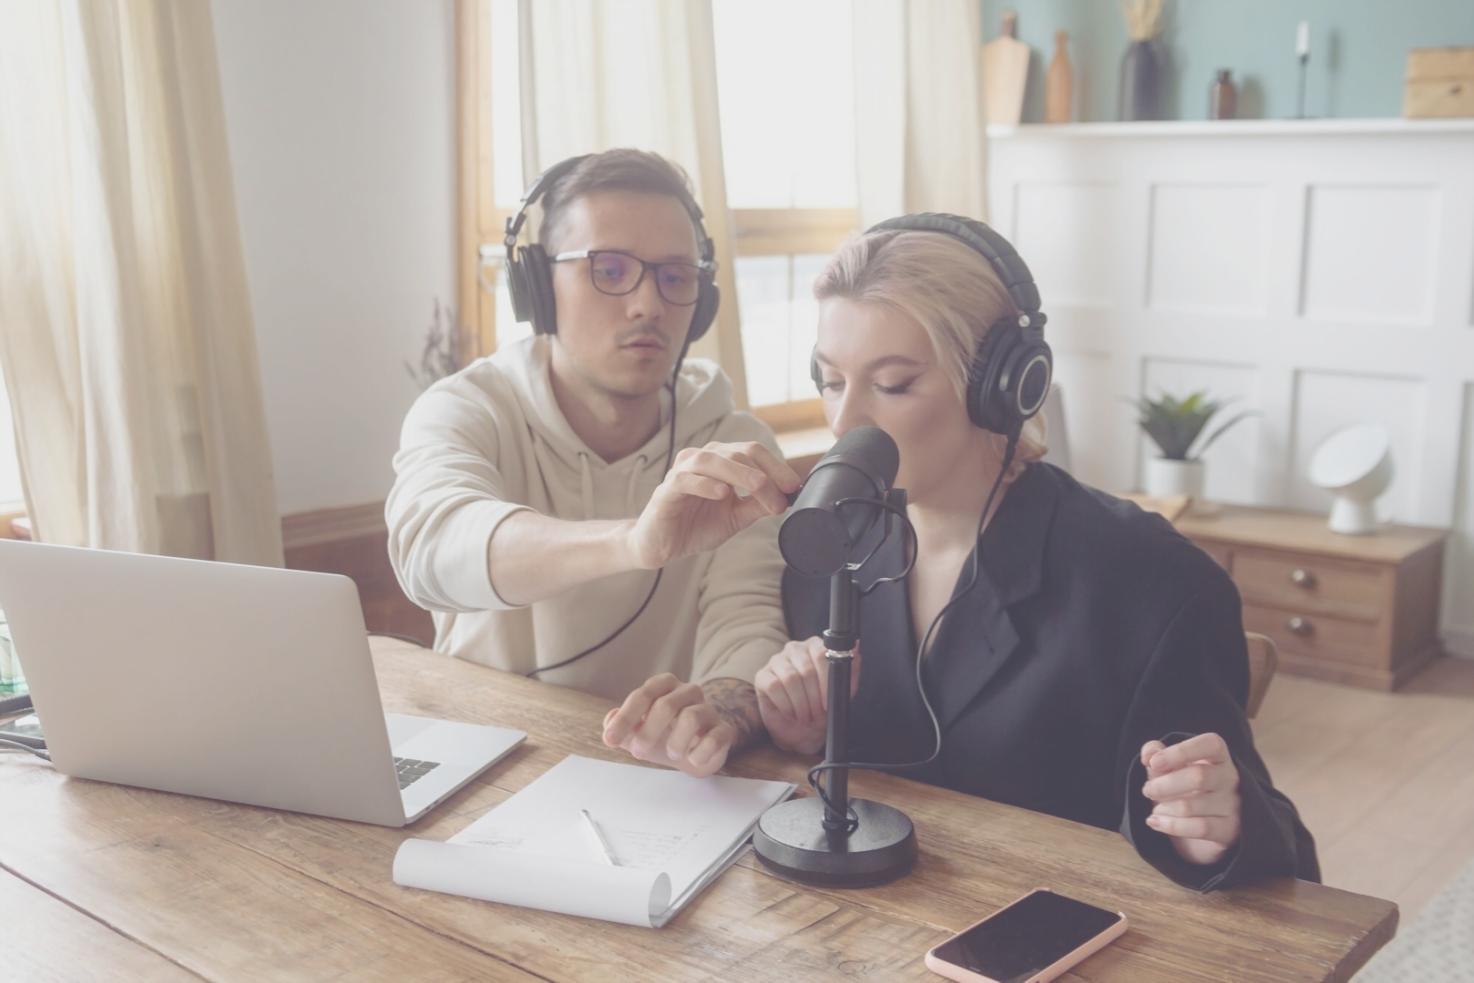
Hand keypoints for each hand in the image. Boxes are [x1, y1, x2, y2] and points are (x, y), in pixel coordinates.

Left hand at [602, 673, 735, 777]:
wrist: (703, 748)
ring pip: (691, 717)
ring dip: (675, 741)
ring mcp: (708, 709)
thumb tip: (609, 722)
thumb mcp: (640, 732)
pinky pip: (715, 737)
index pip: (643, 695)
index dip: (625, 718)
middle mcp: (688, 692)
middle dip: (648, 731)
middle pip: (666, 704)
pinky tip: (692, 760)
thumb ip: (622, 727)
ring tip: (672, 754)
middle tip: (637, 752)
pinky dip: (700, 752)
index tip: (610, 740)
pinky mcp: (724, 729)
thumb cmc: (667, 735)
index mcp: (665, 686)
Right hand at [626, 441, 798, 568]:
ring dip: (739, 473)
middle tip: (781, 496)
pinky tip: (722, 493)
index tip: (794, 487)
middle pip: (738, 453)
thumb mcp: (734, 518)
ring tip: (759, 487)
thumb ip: (756, 506)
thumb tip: (786, 499)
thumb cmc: (695, 526)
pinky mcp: (666, 490)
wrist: (661, 545)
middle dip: (764, 474)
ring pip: (712, 460)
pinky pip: (685, 479)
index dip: (777, 466)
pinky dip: (705, 484)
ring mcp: (682, 472)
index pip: (753, 452)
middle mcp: (702, 459)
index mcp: (720, 461)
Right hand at [754, 636, 859, 754]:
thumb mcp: (843, 690)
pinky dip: (786, 705)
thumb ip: (850, 668)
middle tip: (817, 713)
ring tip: (806, 716)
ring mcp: (776, 660)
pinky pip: (774, 686)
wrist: (804, 729)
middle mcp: (795, 649)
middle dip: (813, 697)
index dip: (826, 680)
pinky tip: (792, 714)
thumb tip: (855, 646)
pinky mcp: (762, 675)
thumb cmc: (823, 706)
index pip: (822, 653)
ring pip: (790, 678)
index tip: (828, 702)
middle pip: (806, 669)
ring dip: (801, 703)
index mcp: (815, 646)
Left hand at [1139, 733, 1241, 866]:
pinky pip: (1200, 828)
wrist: (1199, 827)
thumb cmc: (1182, 788)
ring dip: (1164, 808)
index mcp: (1218, 756)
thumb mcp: (1166, 768)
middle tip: (1147, 790)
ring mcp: (1233, 805)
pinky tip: (1155, 822)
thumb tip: (1148, 753)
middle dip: (1164, 785)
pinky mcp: (1229, 829)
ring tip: (1155, 809)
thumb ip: (1155, 754)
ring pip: (1191, 806)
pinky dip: (1171, 825)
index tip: (1153, 762)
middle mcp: (1230, 778)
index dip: (1180, 752)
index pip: (1211, 744)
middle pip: (1198, 777)